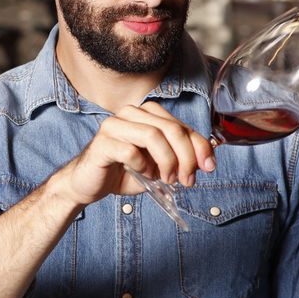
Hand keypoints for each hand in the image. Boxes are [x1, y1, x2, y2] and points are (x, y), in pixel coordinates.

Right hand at [57, 101, 215, 206]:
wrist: (89, 184)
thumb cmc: (124, 172)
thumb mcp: (159, 165)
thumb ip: (180, 158)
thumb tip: (207, 160)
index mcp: (147, 114)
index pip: (182, 125)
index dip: (200, 146)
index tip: (209, 167)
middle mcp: (131, 113)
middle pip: (171, 128)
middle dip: (186, 157)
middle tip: (187, 180)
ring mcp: (115, 125)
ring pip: (154, 135)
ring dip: (167, 162)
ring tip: (166, 179)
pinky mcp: (103, 142)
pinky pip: (131, 151)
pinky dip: (143, 166)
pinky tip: (143, 174)